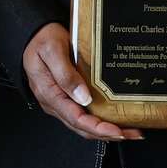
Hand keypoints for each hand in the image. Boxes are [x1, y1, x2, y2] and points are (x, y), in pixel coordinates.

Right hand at [18, 23, 139, 143]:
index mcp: (50, 94)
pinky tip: (114, 118)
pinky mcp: (68, 96)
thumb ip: (66, 74)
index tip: (117, 131)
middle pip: (83, 127)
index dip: (98, 128)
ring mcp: (61, 101)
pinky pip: (84, 114)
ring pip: (85, 124)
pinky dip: (100, 120)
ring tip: (129, 129)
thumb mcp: (53, 51)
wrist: (34, 34)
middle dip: (108, 133)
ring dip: (106, 130)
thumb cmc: (42, 40)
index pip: (76, 119)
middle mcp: (55, 102)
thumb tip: (83, 97)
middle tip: (132, 133)